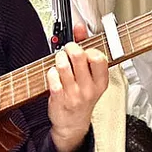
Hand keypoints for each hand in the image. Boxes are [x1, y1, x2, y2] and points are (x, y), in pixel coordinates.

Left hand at [46, 22, 108, 151]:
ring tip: (59, 60)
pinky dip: (51, 72)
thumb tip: (79, 28)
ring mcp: (74, 94)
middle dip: (70, 48)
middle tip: (68, 49)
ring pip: (64, 66)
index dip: (89, 49)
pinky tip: (53, 73)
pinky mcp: (59, 98)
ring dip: (59, 58)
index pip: (99, 58)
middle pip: (80, 57)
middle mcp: (89, 88)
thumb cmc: (82, 97)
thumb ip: (86, 51)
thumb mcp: (91, 78)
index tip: (84, 49)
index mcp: (101, 81)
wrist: (73, 123)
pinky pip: (53, 78)